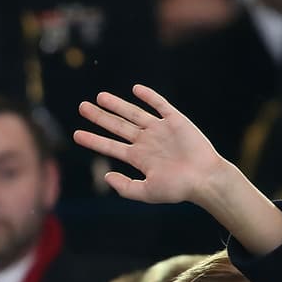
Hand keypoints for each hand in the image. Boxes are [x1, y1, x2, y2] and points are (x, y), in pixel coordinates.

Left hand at [73, 84, 227, 206]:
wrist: (206, 179)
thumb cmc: (179, 189)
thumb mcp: (147, 193)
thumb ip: (125, 187)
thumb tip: (106, 176)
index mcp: (138, 158)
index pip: (110, 146)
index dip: (93, 140)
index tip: (76, 135)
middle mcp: (146, 142)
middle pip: (117, 126)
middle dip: (99, 116)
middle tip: (81, 107)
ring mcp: (160, 130)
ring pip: (134, 113)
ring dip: (117, 104)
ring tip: (100, 96)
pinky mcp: (176, 121)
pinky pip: (160, 105)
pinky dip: (148, 96)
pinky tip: (135, 89)